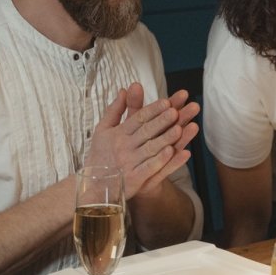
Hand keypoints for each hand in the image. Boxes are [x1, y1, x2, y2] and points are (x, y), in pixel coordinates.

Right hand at [83, 82, 200, 199]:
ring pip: (150, 149)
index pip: (138, 119)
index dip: (153, 110)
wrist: (95, 185)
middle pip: (146, 131)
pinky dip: (161, 160)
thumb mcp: (103, 130)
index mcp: (118, 134)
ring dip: (165, 139)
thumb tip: (124, 89)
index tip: (167, 102)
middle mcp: (123, 147)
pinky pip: (150, 168)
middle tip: (176, 111)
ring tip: (180, 129)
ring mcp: (129, 163)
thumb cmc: (101, 154)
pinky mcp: (134, 179)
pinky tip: (173, 152)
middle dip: (162, 121)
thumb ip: (115, 110)